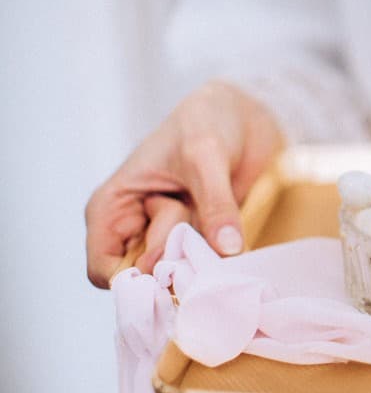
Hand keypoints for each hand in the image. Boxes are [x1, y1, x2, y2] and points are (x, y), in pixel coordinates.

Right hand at [85, 81, 284, 286]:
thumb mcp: (206, 155)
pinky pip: (209, 265)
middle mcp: (137, 227)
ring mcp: (171, 235)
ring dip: (202, 250)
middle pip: (148, 274)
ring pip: (183, 270)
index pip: (105, 270)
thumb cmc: (206, 120)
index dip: (134, 280)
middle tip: (189, 209)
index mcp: (113, 207)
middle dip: (175, 254)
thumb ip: (216, 203)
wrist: (243, 111)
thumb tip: (227, 250)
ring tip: (207, 206)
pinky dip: (223, 255)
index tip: (169, 264)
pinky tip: (230, 229)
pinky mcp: (203, 237)